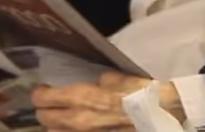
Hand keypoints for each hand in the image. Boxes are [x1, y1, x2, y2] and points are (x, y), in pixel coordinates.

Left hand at [31, 73, 184, 130]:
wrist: (163, 117)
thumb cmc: (143, 96)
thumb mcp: (119, 78)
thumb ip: (102, 82)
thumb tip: (98, 83)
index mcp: (82, 98)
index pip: (44, 98)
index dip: (41, 94)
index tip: (43, 91)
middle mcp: (78, 121)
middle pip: (45, 119)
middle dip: (45, 111)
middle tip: (49, 106)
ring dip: (56, 126)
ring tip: (62, 121)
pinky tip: (78, 128)